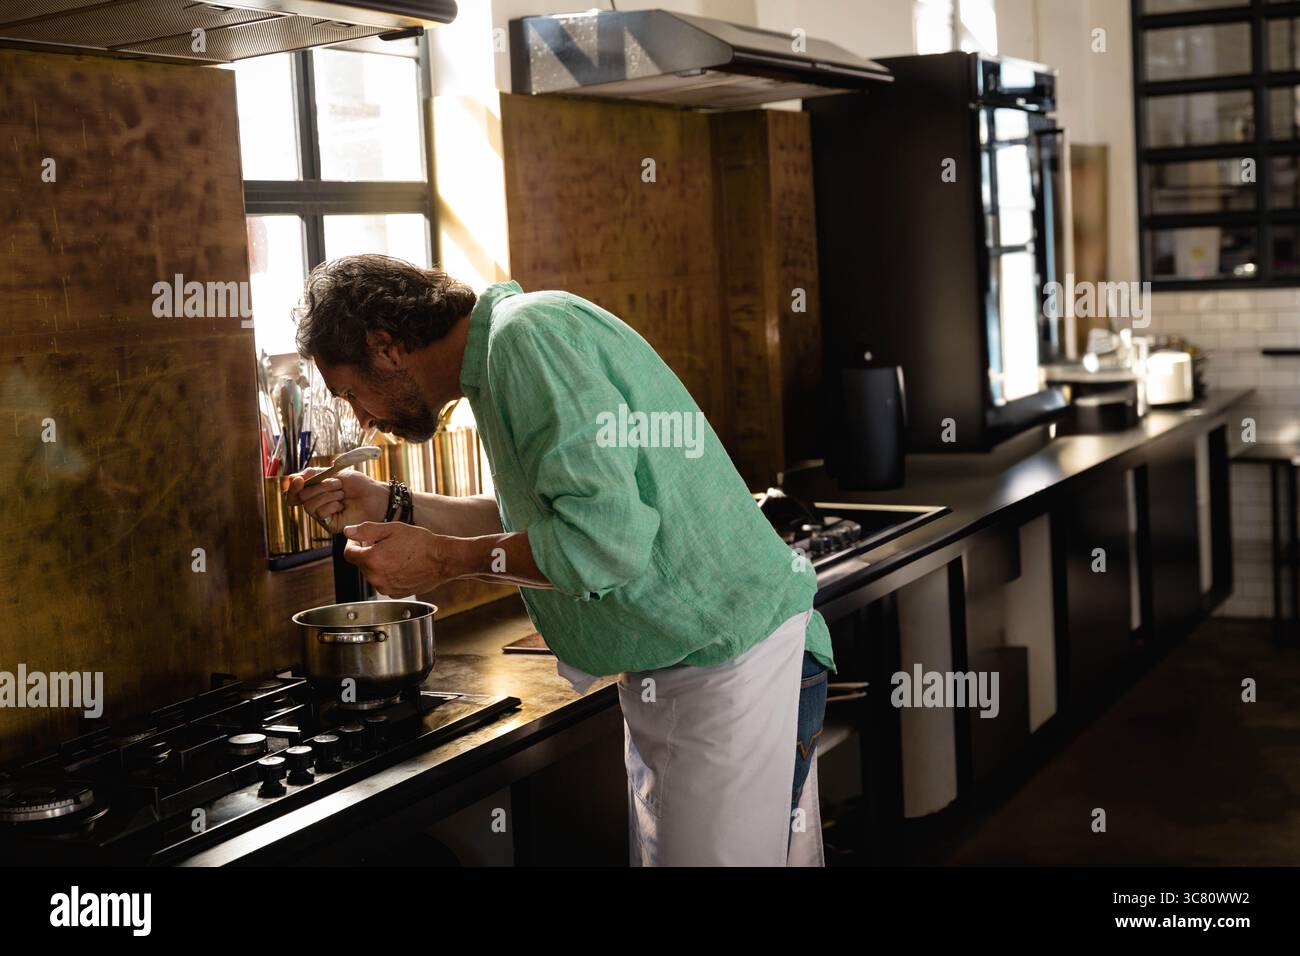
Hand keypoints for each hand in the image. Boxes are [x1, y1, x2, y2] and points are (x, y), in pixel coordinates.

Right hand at [286, 468, 387, 535]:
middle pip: (301, 496)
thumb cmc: (358, 484)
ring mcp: (322, 515)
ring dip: (327, 495)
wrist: (375, 496)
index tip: (298, 479)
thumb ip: (313, 474)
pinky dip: (331, 505)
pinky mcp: (329, 524)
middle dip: (319, 486)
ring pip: (309, 505)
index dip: (292, 486)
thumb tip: (292, 477)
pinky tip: (342, 505)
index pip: (295, 491)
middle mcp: (316, 503)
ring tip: (342, 494)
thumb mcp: (335, 473)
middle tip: (337, 484)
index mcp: (316, 491)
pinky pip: (320, 513)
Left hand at [342, 521, 469, 595]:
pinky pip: (383, 582)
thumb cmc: (421, 543)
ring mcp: (385, 588)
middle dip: (367, 552)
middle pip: (360, 564)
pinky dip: (387, 574)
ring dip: (377, 564)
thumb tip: (348, 531)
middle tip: (383, 543)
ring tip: (395, 554)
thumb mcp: (392, 529)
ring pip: (372, 574)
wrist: (442, 560)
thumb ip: (366, 530)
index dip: (352, 543)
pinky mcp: (395, 594)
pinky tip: (401, 565)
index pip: (348, 554)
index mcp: (372, 559)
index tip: (359, 539)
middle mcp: (376, 577)